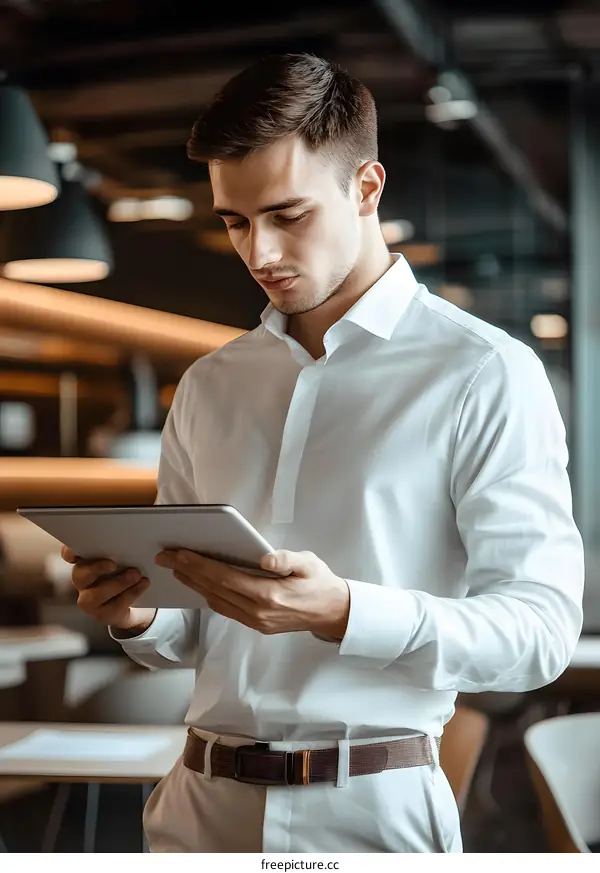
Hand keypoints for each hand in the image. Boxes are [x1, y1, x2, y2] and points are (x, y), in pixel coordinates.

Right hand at [61, 546, 156, 633]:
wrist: (136, 606)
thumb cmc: (128, 572)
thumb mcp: (128, 558)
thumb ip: (126, 550)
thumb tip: (141, 545)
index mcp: (86, 561)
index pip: (70, 554)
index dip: (70, 551)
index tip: (78, 550)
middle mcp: (83, 580)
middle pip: (79, 573)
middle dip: (96, 568)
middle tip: (113, 564)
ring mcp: (89, 600)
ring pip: (95, 595)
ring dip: (117, 583)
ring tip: (136, 574)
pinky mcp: (102, 614)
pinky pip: (113, 606)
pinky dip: (130, 594)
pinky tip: (143, 584)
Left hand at [155, 549, 349, 639]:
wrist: (333, 612)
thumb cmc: (320, 583)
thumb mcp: (310, 564)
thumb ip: (288, 560)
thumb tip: (266, 558)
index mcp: (269, 595)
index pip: (225, 577)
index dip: (199, 565)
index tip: (179, 553)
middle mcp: (258, 612)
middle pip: (213, 589)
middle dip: (187, 571)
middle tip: (164, 557)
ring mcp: (256, 621)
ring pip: (216, 601)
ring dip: (194, 584)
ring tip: (175, 568)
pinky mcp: (256, 624)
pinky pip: (225, 609)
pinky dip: (208, 595)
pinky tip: (198, 584)